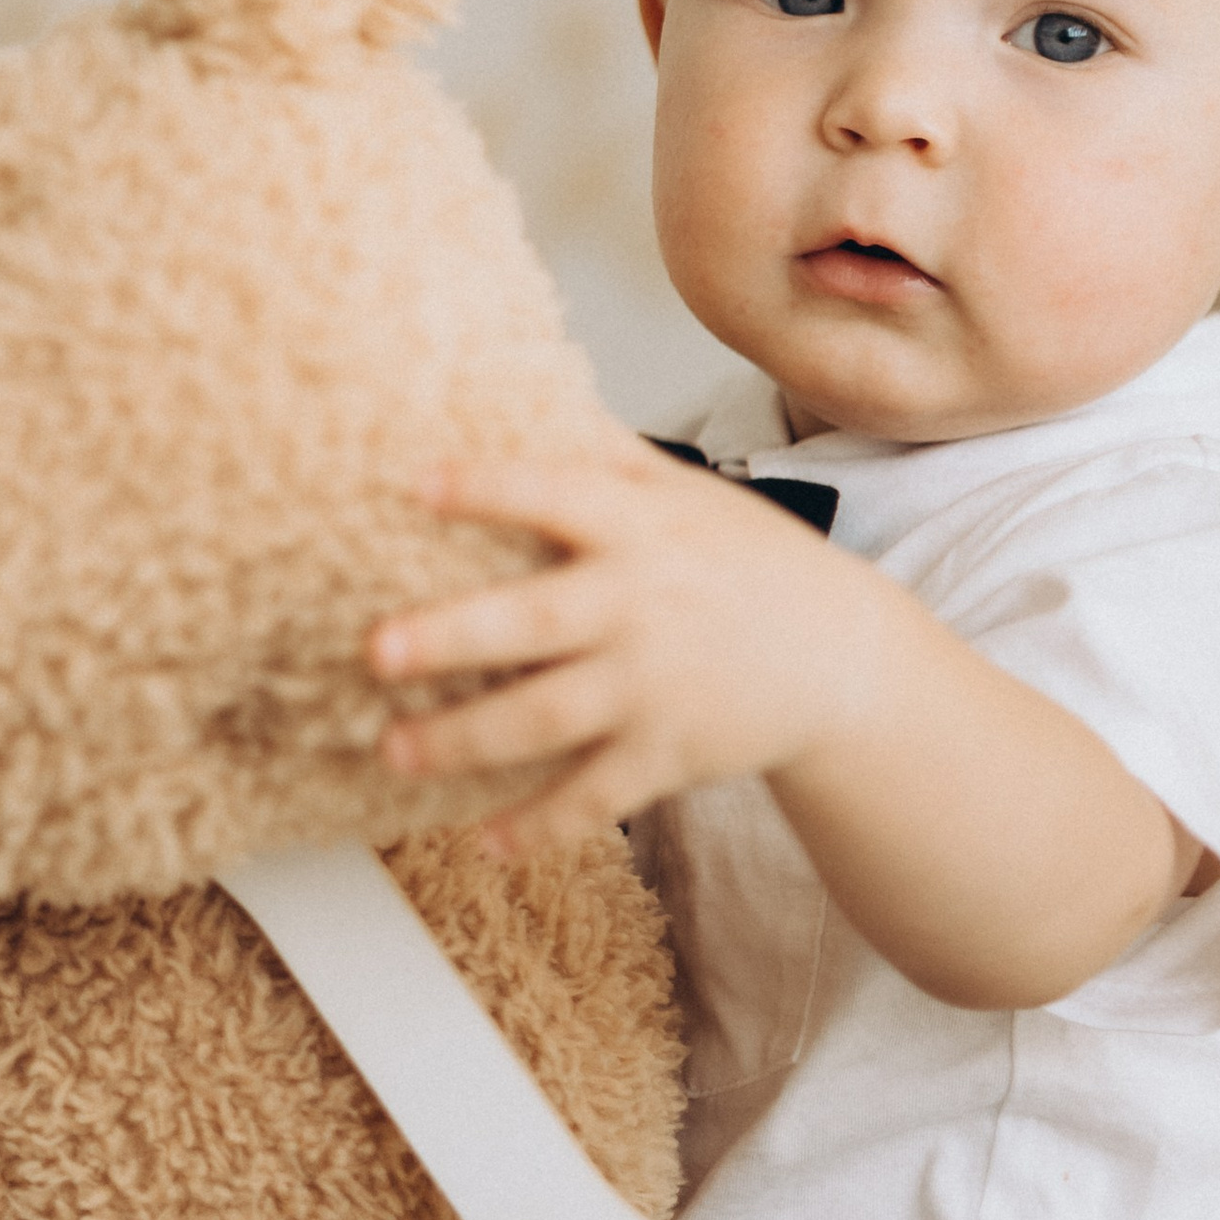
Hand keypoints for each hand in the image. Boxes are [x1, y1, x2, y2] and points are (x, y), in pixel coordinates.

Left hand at [369, 438, 868, 852]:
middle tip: (376, 649)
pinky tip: (483, 840)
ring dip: (464, 739)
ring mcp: (655, 686)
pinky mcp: (670, 754)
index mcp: (640, 527)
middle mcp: (641, 604)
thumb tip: (520, 379)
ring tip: (392, 750)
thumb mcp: (685, 492)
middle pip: (534, 622)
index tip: (416, 482)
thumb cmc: (746, 562)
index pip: (555, 495)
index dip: (487, 487)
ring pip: (546, 720)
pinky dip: (539, 824)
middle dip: (452, 637)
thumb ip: (604, 451)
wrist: (843, 657)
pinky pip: (593, 797)